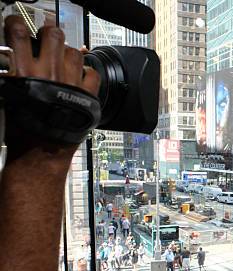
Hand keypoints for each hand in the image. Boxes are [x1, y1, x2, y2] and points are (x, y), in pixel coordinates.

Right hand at [4, 16, 99, 159]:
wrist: (41, 152)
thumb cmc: (21, 130)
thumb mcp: (8, 96)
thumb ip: (12, 74)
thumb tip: (12, 60)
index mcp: (23, 72)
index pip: (18, 34)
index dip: (17, 24)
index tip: (17, 24)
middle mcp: (49, 73)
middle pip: (53, 36)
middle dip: (49, 33)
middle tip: (46, 38)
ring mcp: (71, 83)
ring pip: (74, 52)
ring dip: (67, 52)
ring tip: (62, 59)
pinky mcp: (87, 95)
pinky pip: (92, 73)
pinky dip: (87, 71)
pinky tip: (80, 75)